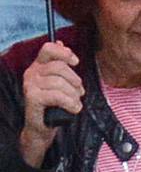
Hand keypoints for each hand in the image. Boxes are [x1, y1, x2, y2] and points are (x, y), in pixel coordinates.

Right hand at [17, 40, 82, 169]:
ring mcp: (30, 85)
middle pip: (59, 67)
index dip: (64, 53)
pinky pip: (57, 96)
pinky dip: (70, 103)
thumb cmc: (54, 105)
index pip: (48, 49)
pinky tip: (74, 109)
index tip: (76, 62)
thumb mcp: (60, 83)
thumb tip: (62, 44)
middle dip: (75, 80)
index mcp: (38, 66)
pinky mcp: (32, 98)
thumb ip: (61, 65)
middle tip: (80, 92)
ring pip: (60, 83)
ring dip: (74, 95)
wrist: (43, 128)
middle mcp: (32, 73)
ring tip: (76, 103)